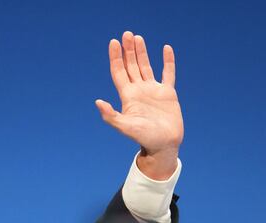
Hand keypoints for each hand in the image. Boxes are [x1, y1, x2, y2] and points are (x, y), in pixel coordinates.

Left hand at [96, 31, 183, 179]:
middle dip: (128, 50)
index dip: (116, 57)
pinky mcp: (168, 93)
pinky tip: (166, 48)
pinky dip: (168, 61)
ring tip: (138, 37)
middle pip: (131, 66)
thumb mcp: (125, 127)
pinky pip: (168, 73)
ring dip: (141, 52)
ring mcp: (153, 91)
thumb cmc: (144, 138)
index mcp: (128, 96)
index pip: (119, 72)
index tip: (114, 42)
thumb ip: (111, 115)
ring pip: (146, 66)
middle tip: (127, 34)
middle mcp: (139, 91)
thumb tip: (97, 102)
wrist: (163, 145)